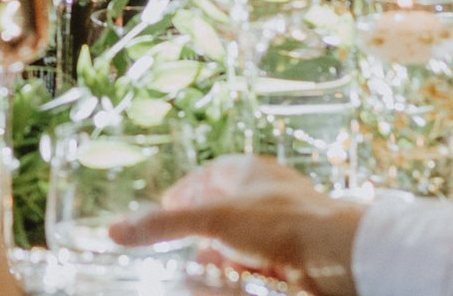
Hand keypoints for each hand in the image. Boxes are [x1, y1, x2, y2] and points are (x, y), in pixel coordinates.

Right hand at [108, 156, 362, 295]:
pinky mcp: (297, 254)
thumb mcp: (211, 220)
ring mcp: (285, 224)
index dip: (185, 190)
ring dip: (222, 253)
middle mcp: (268, 193)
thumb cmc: (279, 222)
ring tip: (203, 267)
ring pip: (245, 237)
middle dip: (202, 227)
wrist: (337, 253)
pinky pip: (263, 259)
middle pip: (226, 207)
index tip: (167, 207)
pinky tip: (235, 281)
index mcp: (249, 170)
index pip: (209, 174)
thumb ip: (163, 224)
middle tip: (182, 243)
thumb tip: (116, 230)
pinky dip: (244, 270)